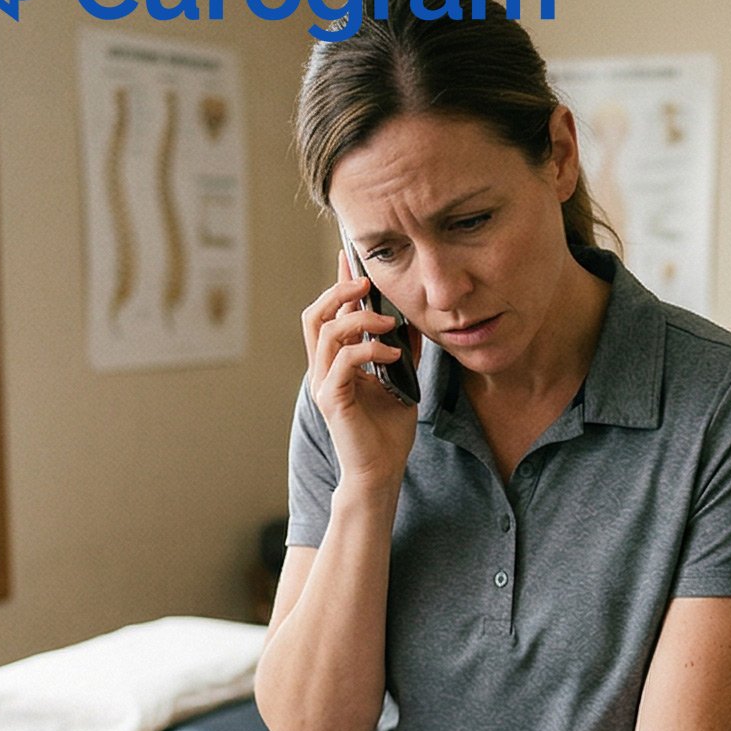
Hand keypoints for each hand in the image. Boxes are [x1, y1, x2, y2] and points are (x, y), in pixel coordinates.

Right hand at [300, 248, 419, 495]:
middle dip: (339, 292)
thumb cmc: (388, 431)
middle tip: (366, 283)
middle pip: (315, 316)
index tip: (351, 259)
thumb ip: (403, 352)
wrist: (381, 471)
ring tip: (388, 323)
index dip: (337, 285)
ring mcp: (322, 384)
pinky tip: (393, 354)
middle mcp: (322, 370)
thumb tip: (415, 321)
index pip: (328, 315)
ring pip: (327, 333)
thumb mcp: (402, 381)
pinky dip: (369, 350)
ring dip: (359, 320)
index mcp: (334, 363)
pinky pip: (343, 361)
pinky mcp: (332, 400)